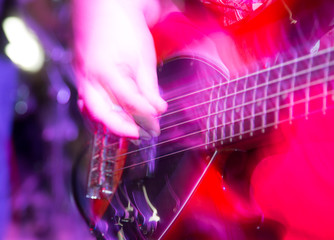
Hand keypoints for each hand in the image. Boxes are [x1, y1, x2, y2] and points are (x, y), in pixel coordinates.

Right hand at [73, 0, 166, 137]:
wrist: (103, 4)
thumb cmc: (125, 25)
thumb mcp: (143, 56)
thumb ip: (148, 86)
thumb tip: (157, 110)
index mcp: (106, 71)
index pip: (128, 102)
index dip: (144, 115)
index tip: (156, 124)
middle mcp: (88, 77)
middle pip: (102, 113)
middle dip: (122, 128)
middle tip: (141, 135)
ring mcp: (81, 75)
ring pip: (91, 109)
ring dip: (109, 122)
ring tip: (128, 129)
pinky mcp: (81, 74)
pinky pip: (87, 100)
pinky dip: (100, 111)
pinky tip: (113, 115)